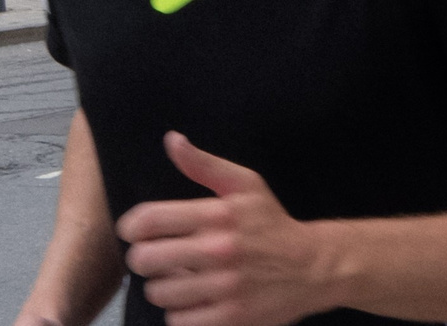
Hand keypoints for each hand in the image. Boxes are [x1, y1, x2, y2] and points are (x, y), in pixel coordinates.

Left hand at [114, 133, 329, 325]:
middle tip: (160, 259)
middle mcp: (220, 249)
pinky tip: (196, 301)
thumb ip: (205, 165)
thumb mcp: (246, 186)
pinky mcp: (230, 317)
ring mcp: (225, 286)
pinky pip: (177, 321)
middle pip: (144, 260)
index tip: (137, 233)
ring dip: (165, 288)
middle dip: (146, 259)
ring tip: (182, 280)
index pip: (148, 220)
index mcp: (220, 214)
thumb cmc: (272, 225)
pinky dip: (182, 313)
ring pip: (158, 292)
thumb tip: (171, 140)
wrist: (315, 267)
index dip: (131, 227)